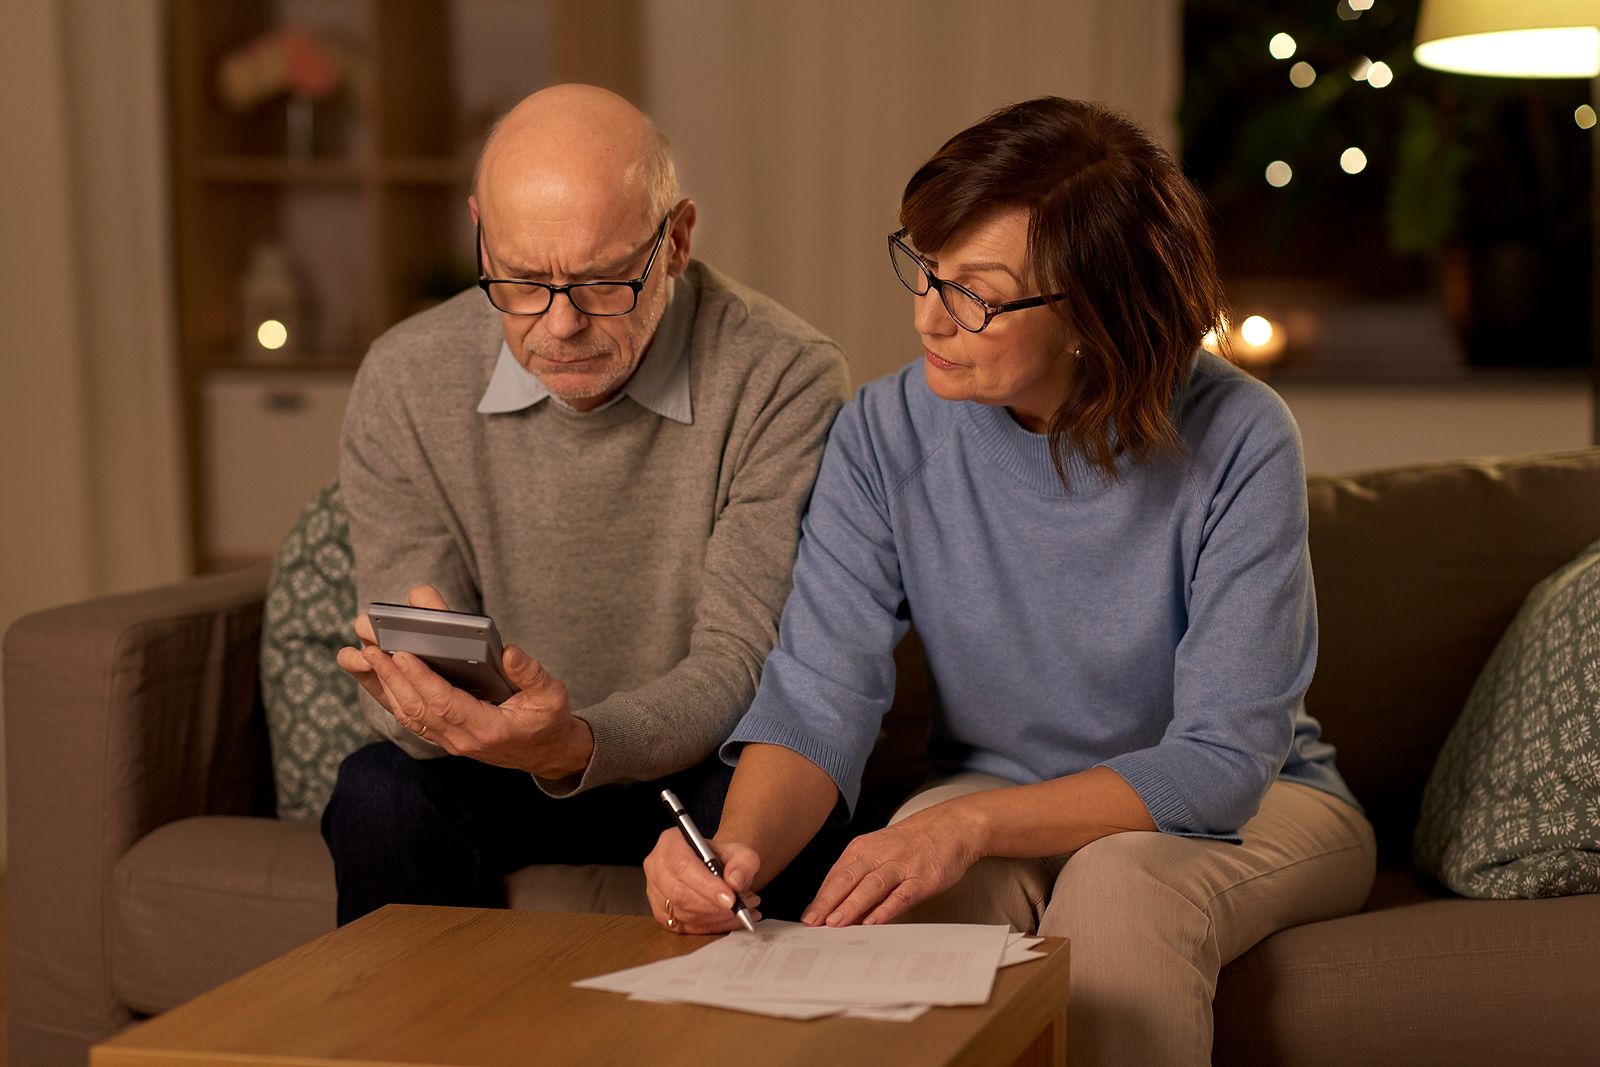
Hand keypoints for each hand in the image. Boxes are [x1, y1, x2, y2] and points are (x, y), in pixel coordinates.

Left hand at [336, 585, 593, 778]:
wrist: (545, 753)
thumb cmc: (547, 720)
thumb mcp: (551, 695)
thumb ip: (531, 674)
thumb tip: (509, 651)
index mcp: (488, 730)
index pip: (445, 704)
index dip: (421, 679)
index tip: (401, 652)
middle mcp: (461, 739)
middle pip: (416, 707)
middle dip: (390, 674)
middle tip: (369, 642)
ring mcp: (448, 740)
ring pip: (406, 712)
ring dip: (382, 682)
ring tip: (361, 651)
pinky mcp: (441, 734)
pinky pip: (408, 714)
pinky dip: (387, 692)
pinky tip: (373, 670)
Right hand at [643, 827, 761, 934]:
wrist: (715, 868)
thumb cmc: (722, 858)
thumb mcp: (740, 852)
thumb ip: (744, 863)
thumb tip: (735, 881)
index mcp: (670, 843)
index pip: (683, 865)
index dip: (706, 885)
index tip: (730, 898)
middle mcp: (657, 867)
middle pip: (680, 893)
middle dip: (714, 905)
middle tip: (741, 906)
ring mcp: (656, 892)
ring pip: (683, 913)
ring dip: (716, 916)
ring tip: (742, 910)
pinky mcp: (661, 914)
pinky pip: (685, 927)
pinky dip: (712, 926)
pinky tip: (730, 920)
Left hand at [801, 805, 981, 926]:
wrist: (950, 827)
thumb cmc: (910, 844)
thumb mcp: (878, 851)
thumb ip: (858, 876)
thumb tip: (833, 907)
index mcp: (863, 848)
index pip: (836, 875)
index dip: (821, 898)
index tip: (808, 918)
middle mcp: (880, 854)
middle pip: (849, 878)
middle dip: (829, 902)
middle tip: (813, 922)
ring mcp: (902, 866)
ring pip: (872, 886)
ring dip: (852, 905)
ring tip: (836, 923)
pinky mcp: (923, 878)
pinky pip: (902, 895)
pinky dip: (886, 908)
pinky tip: (873, 921)